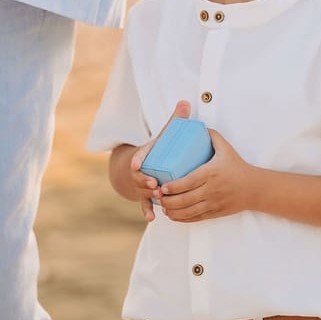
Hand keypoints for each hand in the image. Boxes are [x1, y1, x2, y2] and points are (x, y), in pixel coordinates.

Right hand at [130, 100, 190, 221]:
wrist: (134, 168)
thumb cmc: (154, 152)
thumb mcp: (161, 136)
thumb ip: (174, 121)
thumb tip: (186, 102)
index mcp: (144, 156)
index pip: (139, 157)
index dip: (137, 160)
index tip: (137, 164)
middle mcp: (140, 172)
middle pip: (139, 177)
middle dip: (144, 180)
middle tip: (153, 183)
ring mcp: (140, 185)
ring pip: (143, 192)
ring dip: (149, 196)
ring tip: (158, 198)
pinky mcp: (143, 197)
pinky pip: (144, 205)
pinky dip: (146, 211)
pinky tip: (152, 217)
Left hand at [159, 129, 258, 221]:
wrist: (254, 188)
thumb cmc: (237, 167)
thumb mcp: (226, 148)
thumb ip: (211, 136)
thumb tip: (197, 126)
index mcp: (212, 173)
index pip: (189, 182)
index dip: (174, 186)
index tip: (163, 186)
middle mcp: (212, 190)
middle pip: (185, 199)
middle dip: (168, 200)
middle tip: (157, 196)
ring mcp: (213, 203)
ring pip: (188, 211)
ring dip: (172, 211)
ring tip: (162, 206)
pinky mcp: (215, 212)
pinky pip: (195, 218)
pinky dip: (182, 218)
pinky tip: (173, 215)